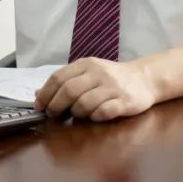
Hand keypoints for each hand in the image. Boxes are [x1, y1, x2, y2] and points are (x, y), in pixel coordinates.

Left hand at [34, 58, 157, 121]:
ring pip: (84, 103)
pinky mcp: (125, 101)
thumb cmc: (110, 78)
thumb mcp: (87, 73)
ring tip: (78, 114)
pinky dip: (94, 117)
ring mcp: (113, 87)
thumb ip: (64, 81)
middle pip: (69, 90)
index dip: (46, 93)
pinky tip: (95, 116)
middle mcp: (99, 73)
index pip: (59, 77)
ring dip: (76, 113)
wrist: (144, 78)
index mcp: (86, 64)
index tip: (39, 106)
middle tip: (53, 115)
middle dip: (56, 105)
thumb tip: (37, 94)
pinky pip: (103, 112)